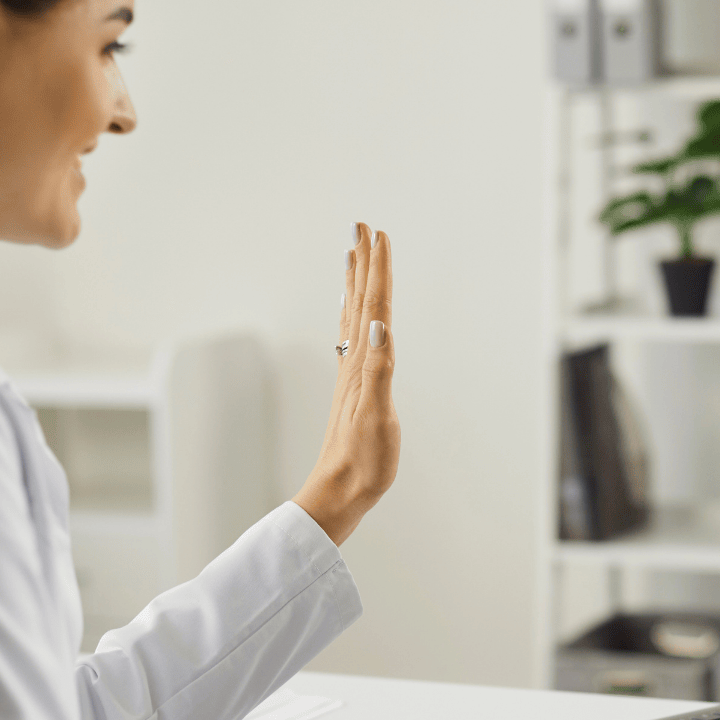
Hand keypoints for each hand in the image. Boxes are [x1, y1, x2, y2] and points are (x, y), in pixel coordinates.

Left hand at [294, 223, 397, 546]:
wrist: (340, 492)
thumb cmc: (363, 461)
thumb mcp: (377, 416)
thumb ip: (379, 369)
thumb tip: (378, 325)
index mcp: (364, 365)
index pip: (374, 307)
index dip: (378, 270)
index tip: (378, 234)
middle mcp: (355, 363)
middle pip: (361, 302)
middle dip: (364, 264)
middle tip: (363, 227)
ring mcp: (353, 375)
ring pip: (355, 317)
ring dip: (357, 284)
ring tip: (355, 256)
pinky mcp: (355, 390)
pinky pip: (355, 339)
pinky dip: (356, 317)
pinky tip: (357, 317)